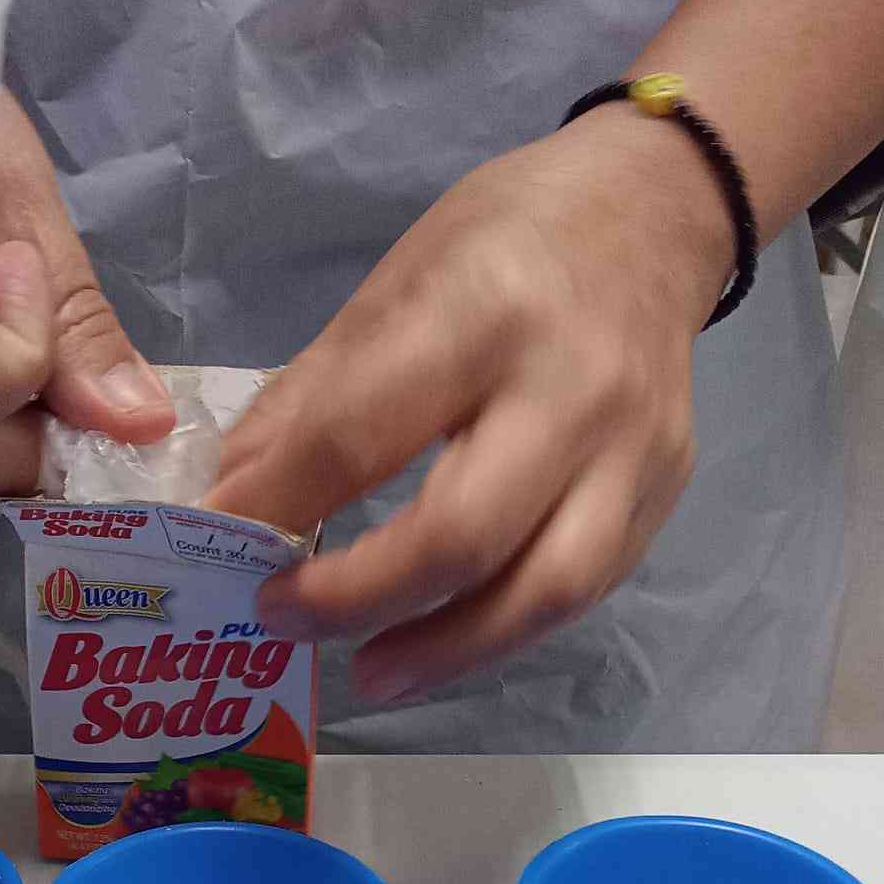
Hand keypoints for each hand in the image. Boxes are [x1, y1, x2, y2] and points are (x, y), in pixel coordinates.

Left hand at [208, 112, 733, 701]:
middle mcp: (571, 388)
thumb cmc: (509, 239)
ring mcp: (632, 450)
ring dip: (443, 653)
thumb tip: (233, 496)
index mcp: (486, 312)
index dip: (280, 501)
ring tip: (370, 672)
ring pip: (542, 592)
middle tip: (282, 619)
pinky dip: (500, 629)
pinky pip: (580, 591)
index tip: (222, 541)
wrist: (656, 210)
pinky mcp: (662, 492)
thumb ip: (314, 398)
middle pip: (461, 538)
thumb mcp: (396, 283)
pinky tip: (442, 639)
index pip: (363, 436)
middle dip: (357, 598)